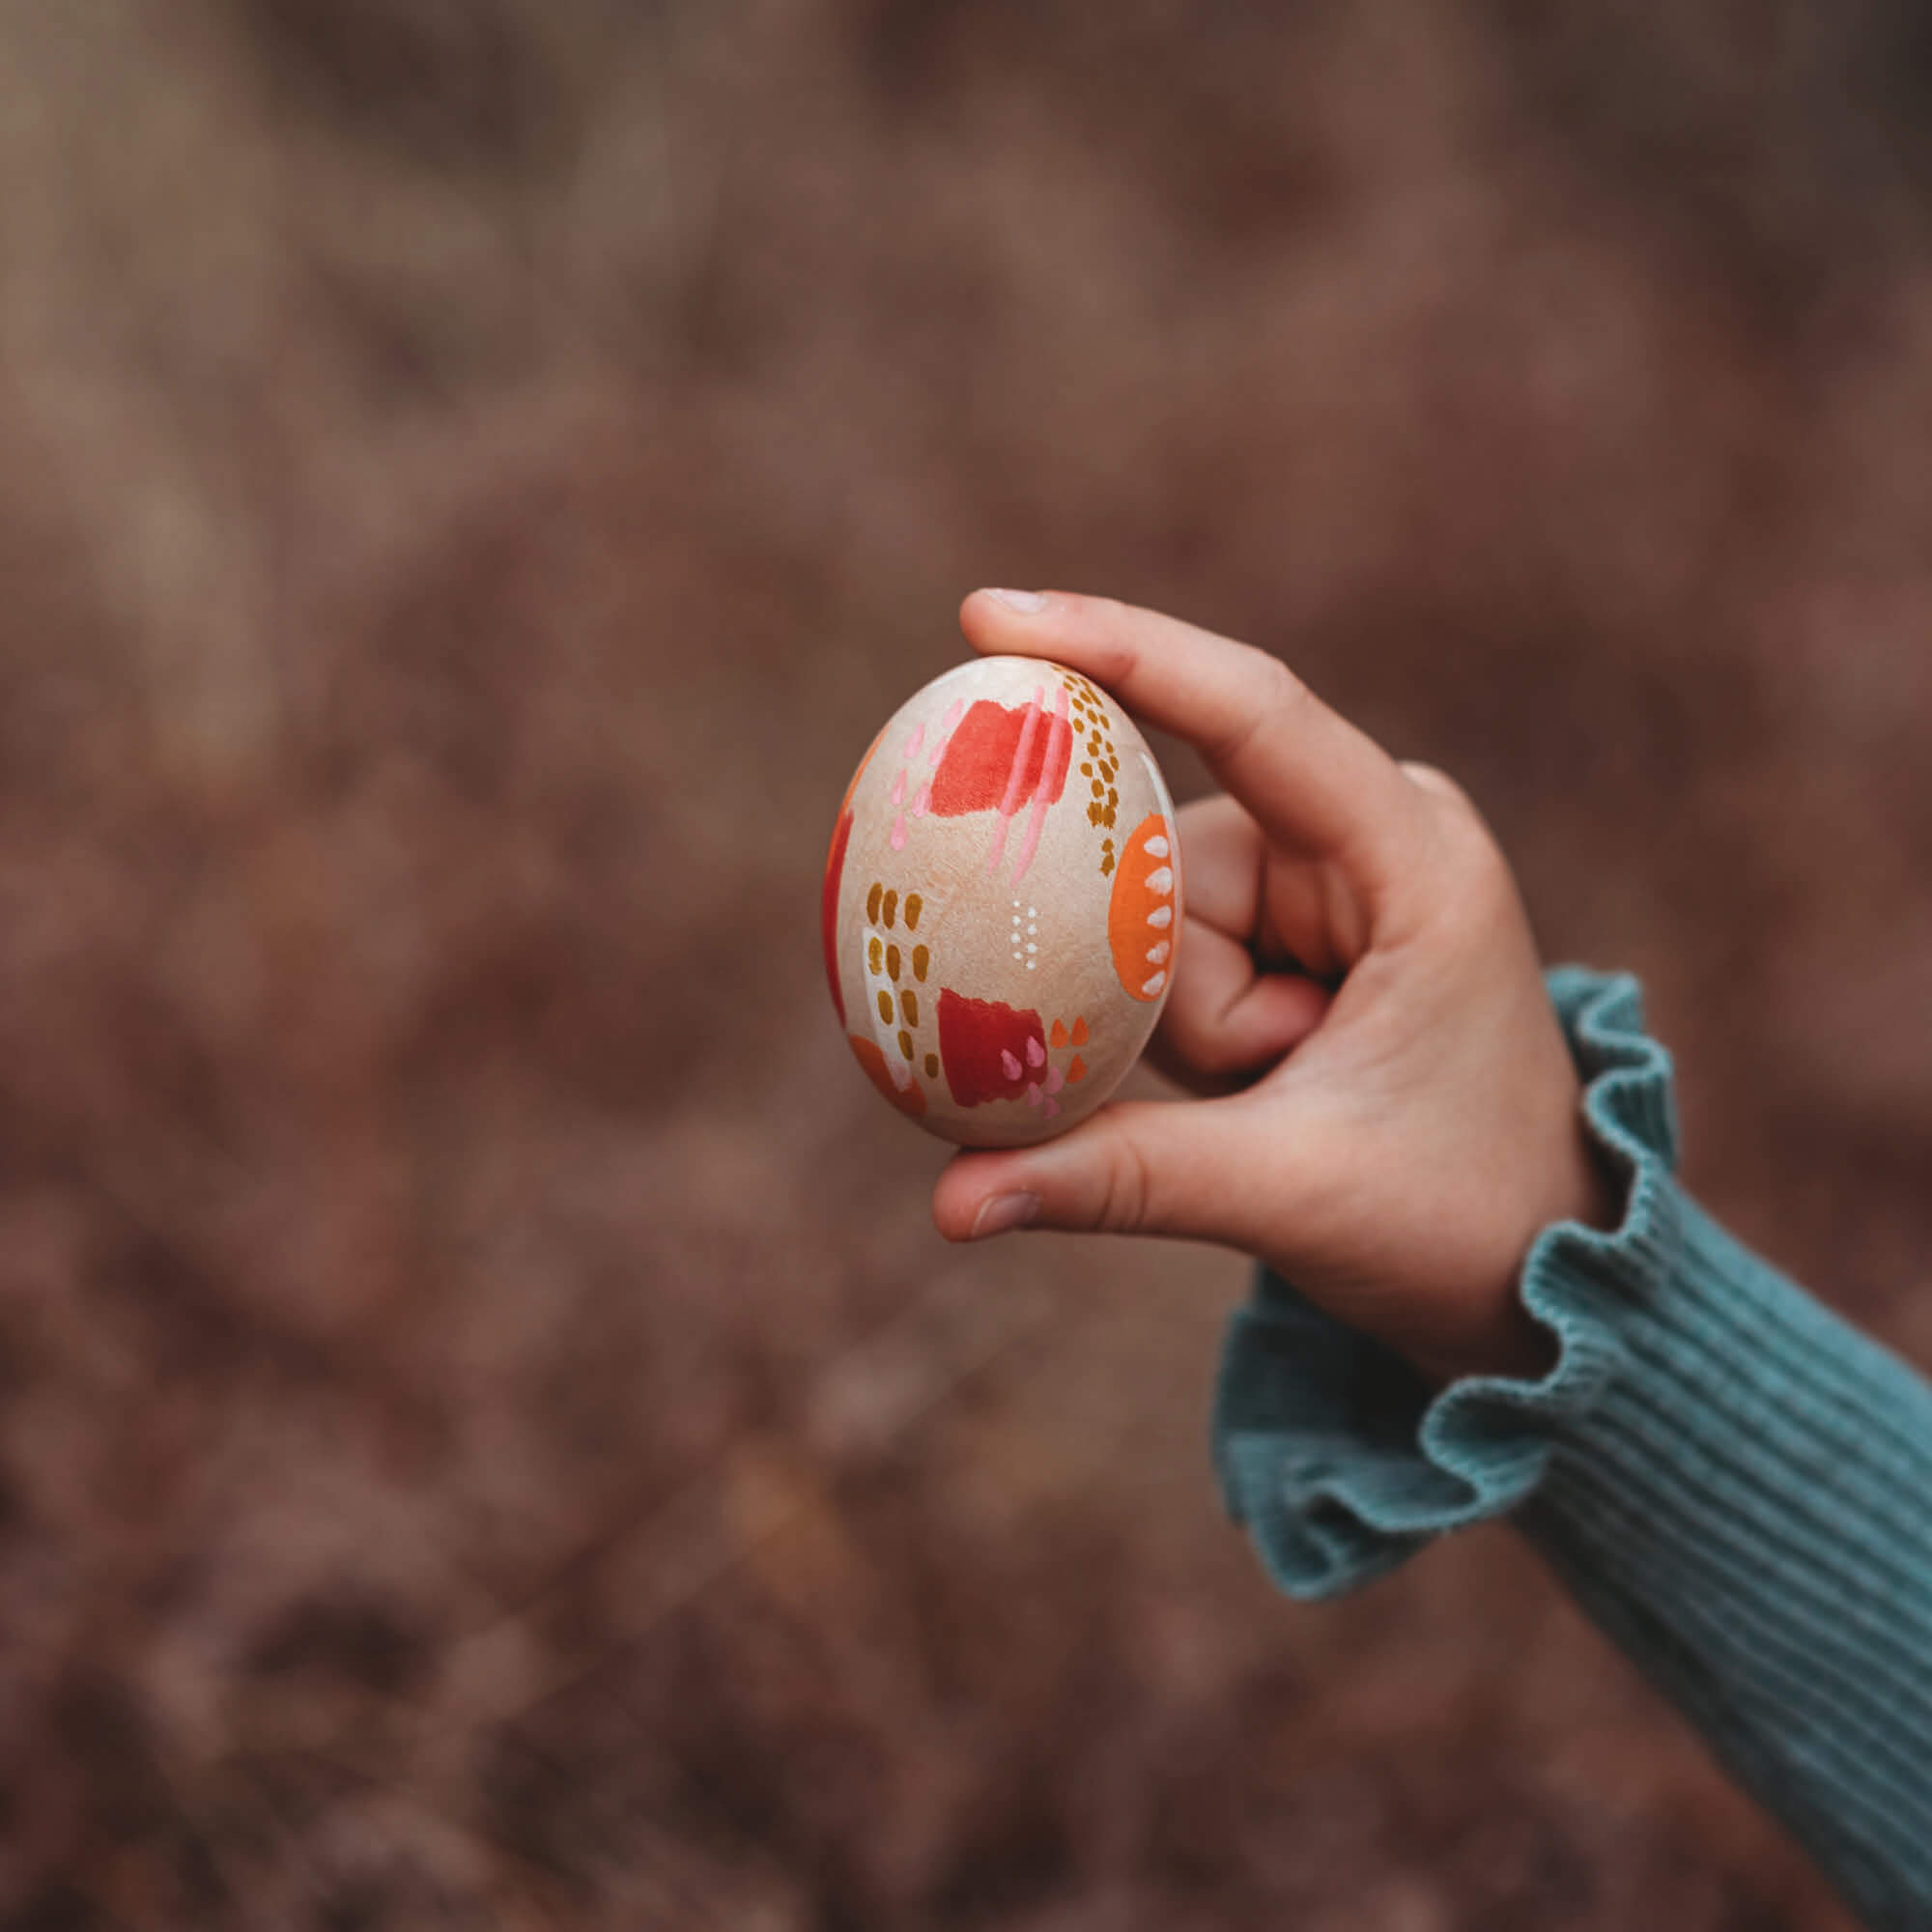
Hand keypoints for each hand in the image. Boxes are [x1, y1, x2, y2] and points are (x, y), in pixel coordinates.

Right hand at [931, 591, 1615, 1382]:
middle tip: (1256, 1084)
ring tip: (1283, 1098)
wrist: (1536, 1266)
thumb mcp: (1288, 1189)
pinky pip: (1172, 946)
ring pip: (1157, 913)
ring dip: (1183, 1029)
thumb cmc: (1457, 1214)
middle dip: (1172, 987)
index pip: (1253, 712)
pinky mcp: (1292, 921)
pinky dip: (1177, 1021)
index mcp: (1412, 857)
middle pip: (1171, 853)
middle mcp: (1367, 836)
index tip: (983, 616)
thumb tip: (947, 1203)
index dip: (1121, 649)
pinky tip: (1256, 1081)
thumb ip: (1118, 1177)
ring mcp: (1326, 877)